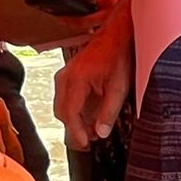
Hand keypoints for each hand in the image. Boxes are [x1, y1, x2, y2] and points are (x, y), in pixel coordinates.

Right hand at [54, 18, 132, 150]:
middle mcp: (65, 78)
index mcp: (75, 81)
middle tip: (87, 142)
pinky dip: (74, 110)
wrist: (115, 35)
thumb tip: (101, 132)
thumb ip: (108, 111)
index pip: (69, 113)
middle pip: (62, 111)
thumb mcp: (118, 87)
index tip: (85, 144)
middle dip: (73, 128)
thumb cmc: (117, 57)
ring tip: (90, 131)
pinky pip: (65, 97)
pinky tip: (88, 116)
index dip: (76, 132)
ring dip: (73, 120)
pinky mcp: (68, 75)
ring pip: (62, 105)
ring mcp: (64, 75)